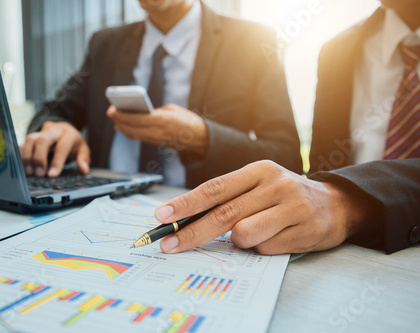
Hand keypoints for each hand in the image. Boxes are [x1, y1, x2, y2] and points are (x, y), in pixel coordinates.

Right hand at [19, 121, 89, 176]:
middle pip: (43, 140)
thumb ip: (84, 159)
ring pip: (30, 139)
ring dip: (27, 156)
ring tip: (29, 172)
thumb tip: (84, 170)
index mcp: (69, 134)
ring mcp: (41, 131)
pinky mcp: (32, 136)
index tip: (52, 175)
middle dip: (39, 158)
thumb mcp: (82, 149)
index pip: (62, 146)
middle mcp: (54, 131)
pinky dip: (20, 154)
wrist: (63, 129)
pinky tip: (22, 166)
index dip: (57, 161)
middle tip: (39, 174)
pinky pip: (22, 142)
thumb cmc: (73, 142)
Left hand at [106, 104, 208, 156]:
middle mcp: (157, 131)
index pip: (135, 118)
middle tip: (111, 113)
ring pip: (133, 134)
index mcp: (161, 119)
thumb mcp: (172, 109)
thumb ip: (156, 111)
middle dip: (119, 120)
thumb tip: (142, 113)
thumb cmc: (187, 120)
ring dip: (123, 127)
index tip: (112, 109)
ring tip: (116, 120)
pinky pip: (139, 138)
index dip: (121, 115)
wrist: (200, 138)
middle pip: (131, 128)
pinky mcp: (157, 143)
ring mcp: (156, 139)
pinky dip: (130, 133)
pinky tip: (125, 128)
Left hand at [154, 161, 375, 254]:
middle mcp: (275, 184)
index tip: (162, 217)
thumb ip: (228, 199)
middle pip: (223, 214)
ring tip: (254, 233)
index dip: (185, 204)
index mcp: (258, 170)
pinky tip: (277, 237)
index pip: (214, 188)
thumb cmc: (285, 196)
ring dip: (239, 241)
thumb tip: (186, 220)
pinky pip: (266, 249)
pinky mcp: (305, 230)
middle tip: (168, 245)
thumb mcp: (258, 186)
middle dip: (191, 232)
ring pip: (244, 234)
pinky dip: (262, 249)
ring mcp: (292, 207)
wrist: (335, 204)